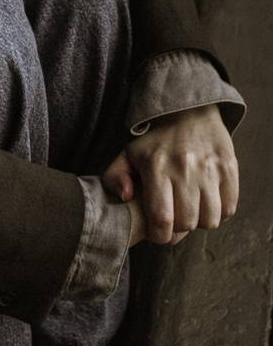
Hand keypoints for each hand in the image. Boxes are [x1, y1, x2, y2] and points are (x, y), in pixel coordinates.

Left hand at [101, 103, 238, 246]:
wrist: (188, 110)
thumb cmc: (154, 139)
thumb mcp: (127, 154)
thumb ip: (115, 177)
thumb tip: (126, 197)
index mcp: (156, 167)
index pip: (162, 219)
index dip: (160, 235)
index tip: (158, 232)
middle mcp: (184, 168)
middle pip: (187, 223)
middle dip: (179, 229)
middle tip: (174, 219)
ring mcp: (209, 168)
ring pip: (210, 219)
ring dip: (200, 221)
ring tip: (191, 210)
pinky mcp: (229, 167)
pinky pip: (230, 207)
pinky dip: (220, 212)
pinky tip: (208, 202)